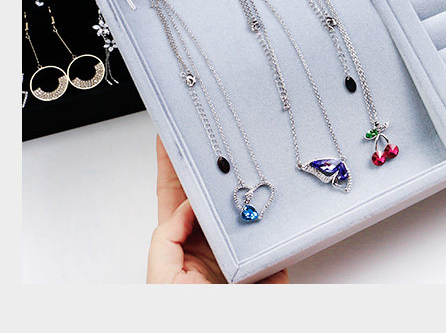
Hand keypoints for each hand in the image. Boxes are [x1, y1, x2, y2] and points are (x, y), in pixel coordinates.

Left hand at [147, 135, 288, 283]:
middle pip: (211, 192)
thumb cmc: (189, 315)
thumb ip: (168, 237)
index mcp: (184, 244)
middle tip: (211, 135)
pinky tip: (276, 187)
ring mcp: (242, 248)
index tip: (169, 137)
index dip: (173, 167)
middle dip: (210, 164)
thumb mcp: (162, 275)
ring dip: (246, 183)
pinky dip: (278, 209)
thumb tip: (190, 205)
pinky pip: (275, 228)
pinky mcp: (269, 259)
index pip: (175, 196)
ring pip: (244, 204)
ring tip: (242, 154)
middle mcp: (212, 241)